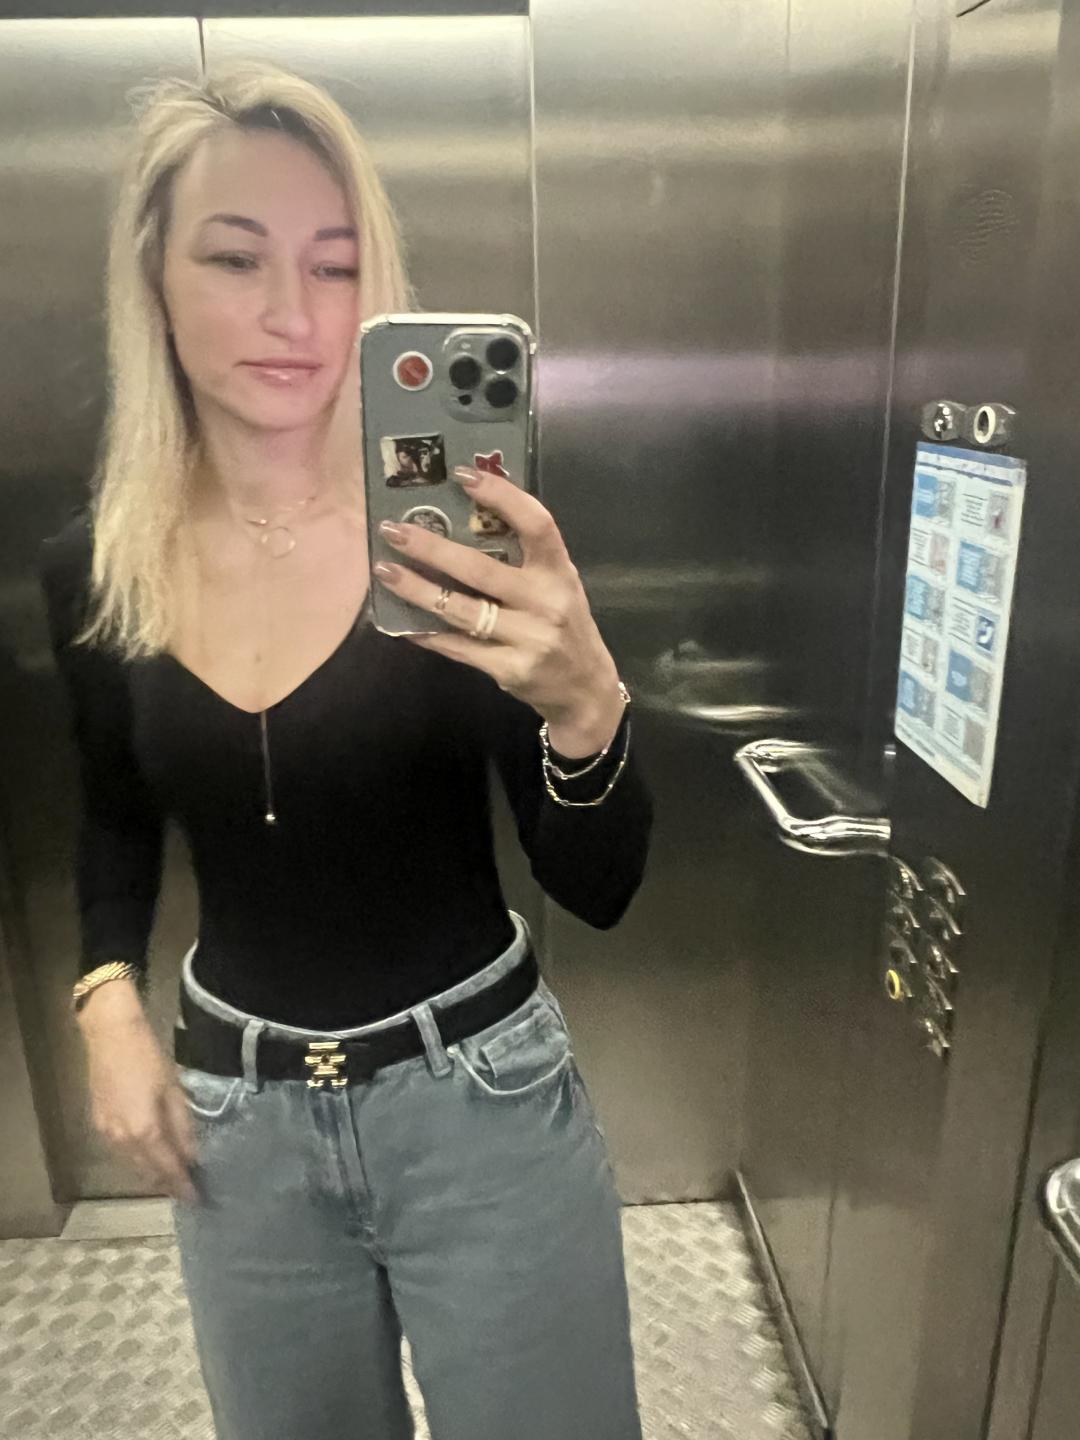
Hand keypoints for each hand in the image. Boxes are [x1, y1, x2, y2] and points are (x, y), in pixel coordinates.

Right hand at [80, 994, 198, 1203]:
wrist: (110, 1035)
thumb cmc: (148, 1058)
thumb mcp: (174, 1090)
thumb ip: (182, 1127)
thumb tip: (193, 1156)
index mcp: (144, 1132)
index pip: (167, 1169)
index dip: (182, 1186)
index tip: (197, 1198)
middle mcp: (122, 1141)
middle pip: (147, 1173)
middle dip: (168, 1184)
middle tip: (187, 1190)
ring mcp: (106, 1134)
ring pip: (132, 1166)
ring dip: (152, 1174)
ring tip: (173, 1177)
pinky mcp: (99, 1125)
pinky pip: (121, 1153)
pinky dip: (138, 1160)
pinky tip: (151, 1156)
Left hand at [373, 465, 624, 756]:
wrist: (585, 688)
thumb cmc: (564, 624)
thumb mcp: (557, 584)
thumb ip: (524, 558)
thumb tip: (464, 517)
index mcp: (559, 572)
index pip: (536, 524)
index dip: (502, 497)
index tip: (463, 475)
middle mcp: (545, 602)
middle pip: (480, 569)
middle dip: (432, 548)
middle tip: (393, 531)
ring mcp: (528, 638)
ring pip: (460, 610)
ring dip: (417, 590)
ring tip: (386, 572)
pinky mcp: (509, 669)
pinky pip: (458, 647)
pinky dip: (427, 633)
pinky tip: (403, 621)